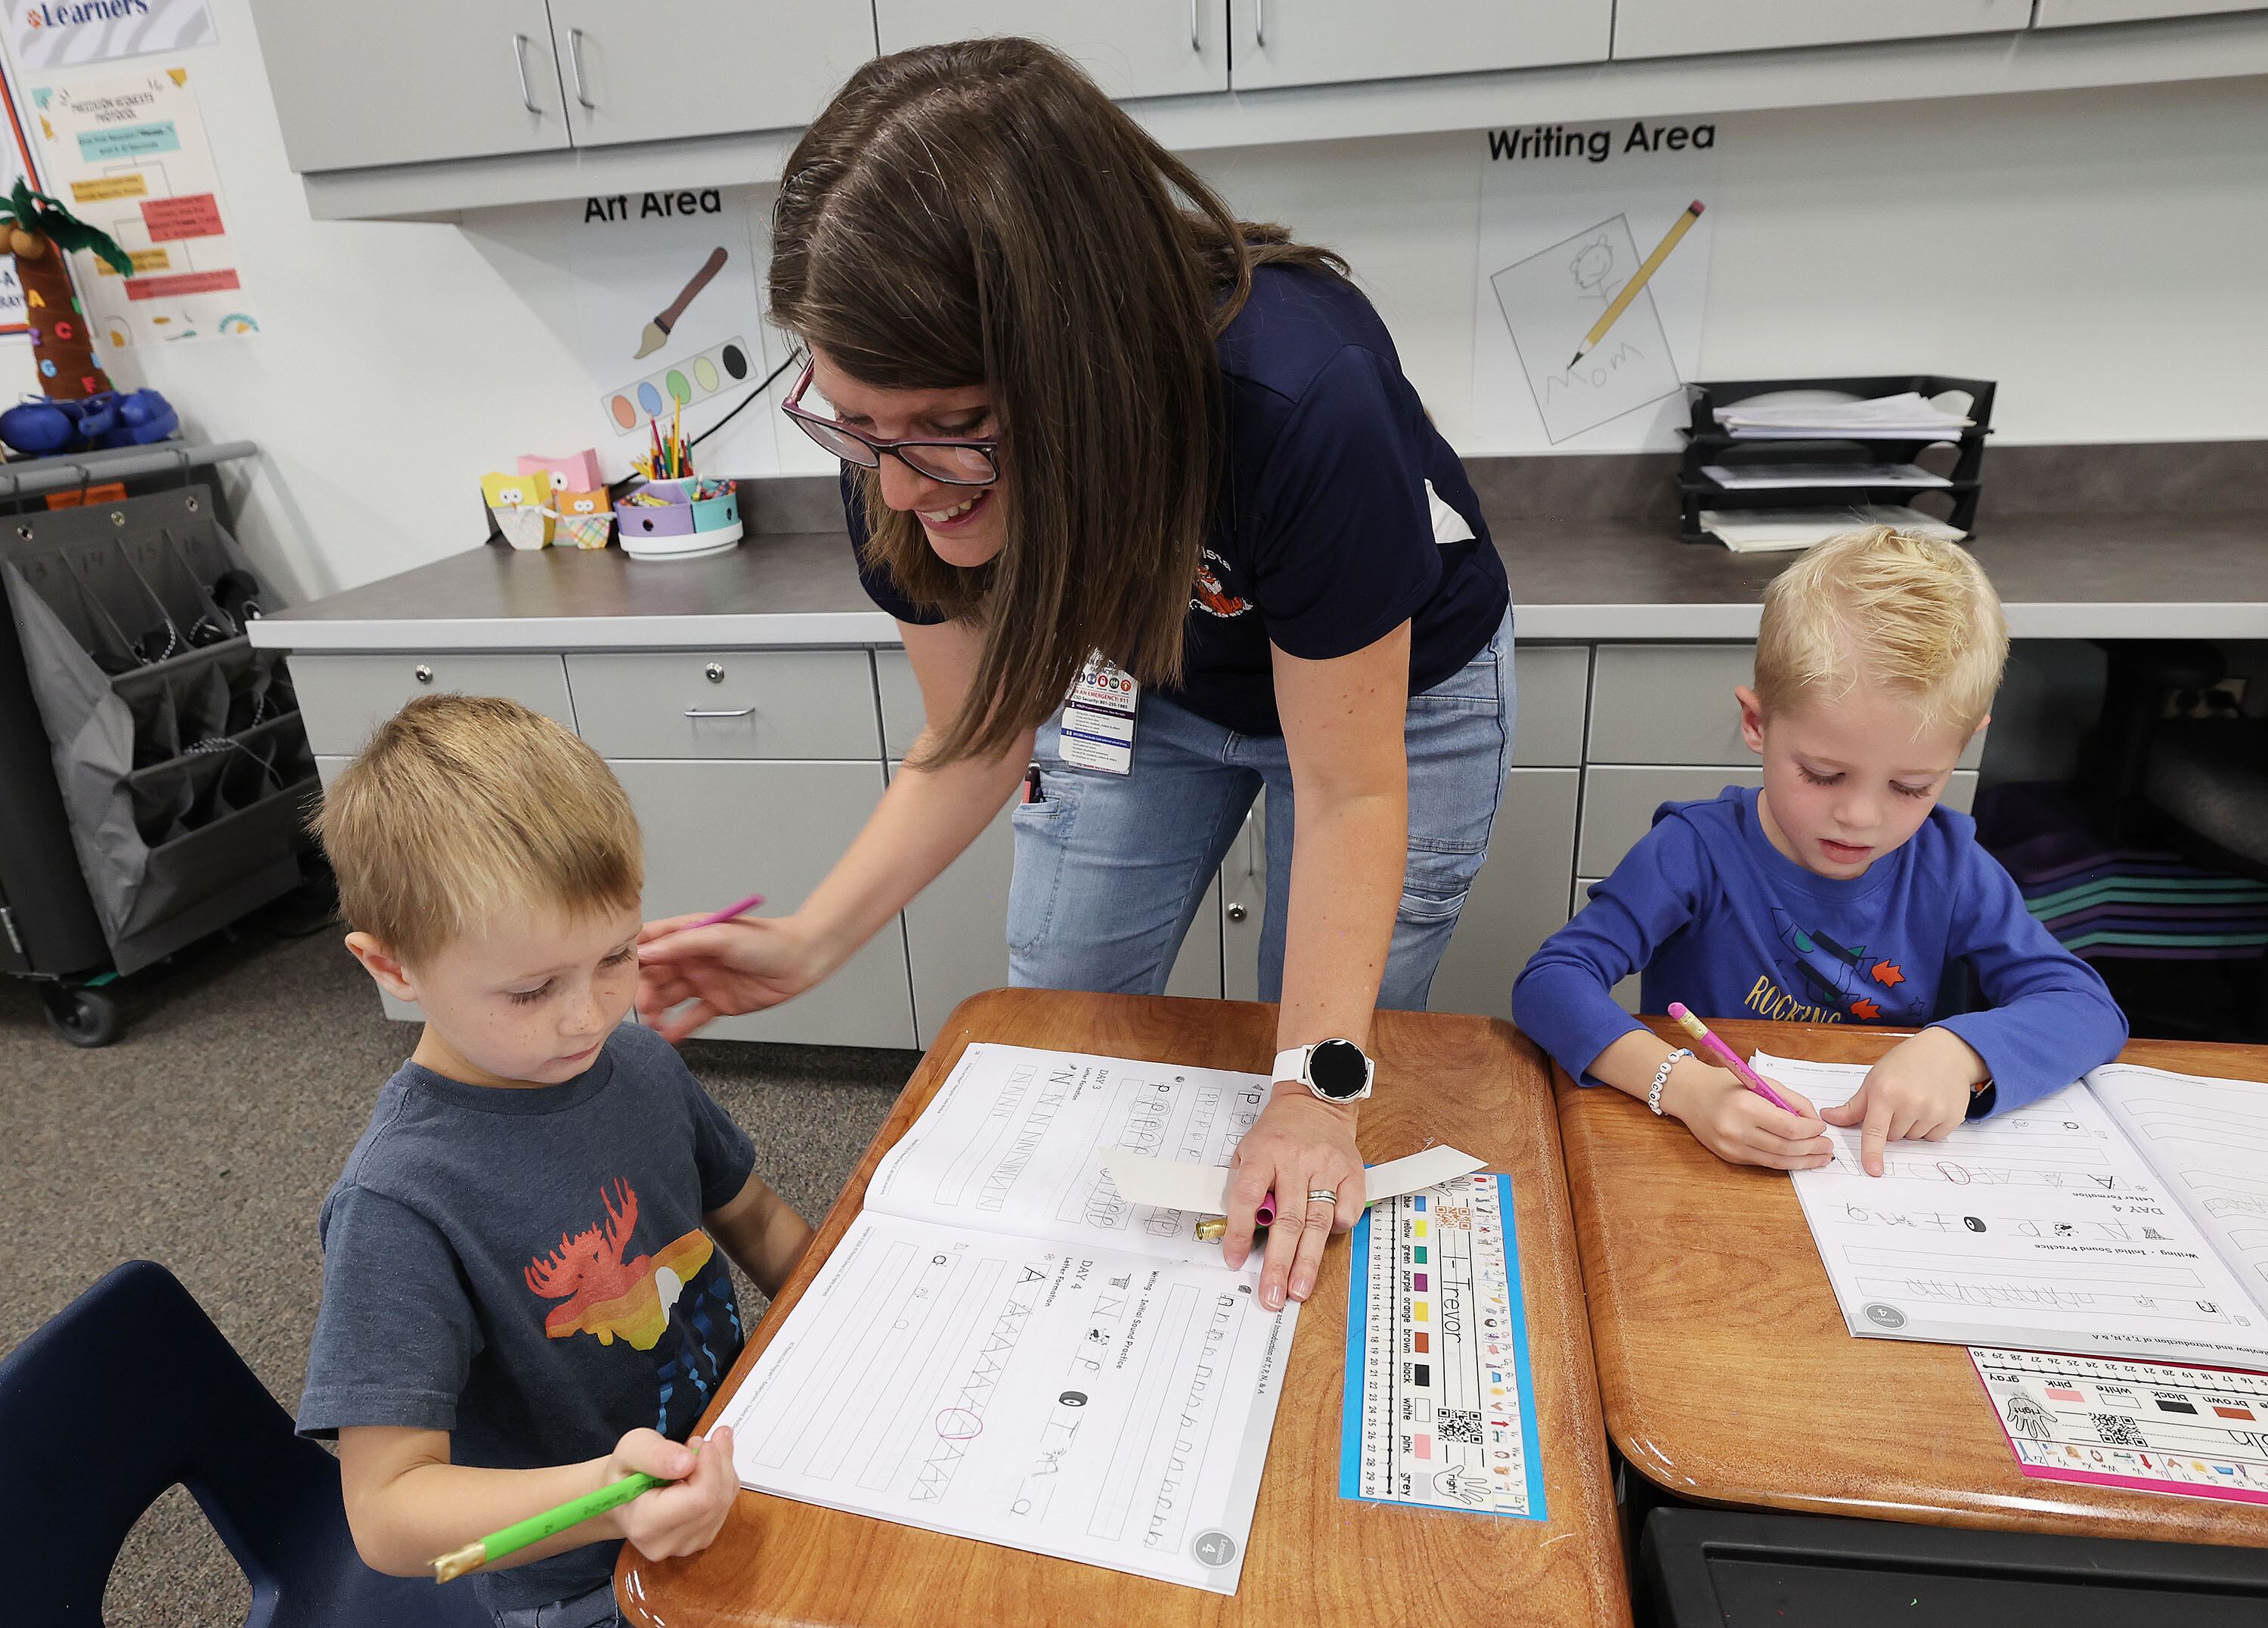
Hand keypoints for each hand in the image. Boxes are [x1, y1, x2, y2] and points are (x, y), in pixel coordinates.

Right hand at [602, 1426, 737, 1561]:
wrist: (623, 1498)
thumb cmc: (625, 1472)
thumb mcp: (631, 1449)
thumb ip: (655, 1453)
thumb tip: (688, 1462)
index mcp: (644, 1524)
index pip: (700, 1499)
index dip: (709, 1466)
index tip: (698, 1443)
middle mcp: (665, 1543)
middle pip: (716, 1501)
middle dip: (717, 1463)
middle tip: (698, 1441)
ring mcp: (685, 1545)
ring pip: (724, 1501)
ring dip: (721, 1469)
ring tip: (697, 1452)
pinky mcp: (700, 1540)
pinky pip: (725, 1506)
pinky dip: (721, 1481)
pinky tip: (702, 1470)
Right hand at [635, 914, 829, 1041]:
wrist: (802, 960)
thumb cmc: (766, 940)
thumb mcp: (721, 935)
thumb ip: (682, 944)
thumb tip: (644, 953)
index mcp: (689, 934)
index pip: (651, 943)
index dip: (632, 956)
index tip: (615, 972)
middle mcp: (692, 958)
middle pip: (656, 975)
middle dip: (643, 990)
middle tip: (640, 1005)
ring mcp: (703, 981)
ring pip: (670, 998)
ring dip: (657, 1011)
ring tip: (651, 1024)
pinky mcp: (717, 1003)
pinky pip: (691, 1017)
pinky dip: (678, 1028)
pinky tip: (666, 1037)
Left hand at [1220, 1088, 1363, 1310]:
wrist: (1316, 1102)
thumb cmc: (1278, 1132)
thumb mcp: (1248, 1149)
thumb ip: (1244, 1186)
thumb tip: (1239, 1232)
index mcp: (1265, 1153)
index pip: (1248, 1196)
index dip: (1239, 1231)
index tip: (1234, 1259)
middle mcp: (1297, 1161)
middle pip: (1287, 1219)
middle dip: (1279, 1263)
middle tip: (1273, 1294)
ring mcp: (1327, 1167)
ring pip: (1318, 1221)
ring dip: (1308, 1260)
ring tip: (1299, 1288)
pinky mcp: (1352, 1172)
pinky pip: (1347, 1210)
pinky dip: (1338, 1229)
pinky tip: (1326, 1242)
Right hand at [1660, 1061, 1830, 1170]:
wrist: (1689, 1094)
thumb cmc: (1725, 1083)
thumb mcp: (1760, 1081)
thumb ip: (1790, 1099)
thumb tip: (1814, 1120)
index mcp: (1746, 1107)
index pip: (1789, 1128)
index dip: (1811, 1131)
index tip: (1821, 1128)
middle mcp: (1737, 1130)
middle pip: (1786, 1147)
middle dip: (1812, 1149)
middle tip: (1827, 1147)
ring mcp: (1732, 1147)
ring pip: (1777, 1161)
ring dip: (1803, 1161)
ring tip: (1819, 1158)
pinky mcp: (1729, 1157)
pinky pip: (1763, 1162)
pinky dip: (1784, 1161)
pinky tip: (1797, 1158)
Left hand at [1820, 1027, 1983, 1175]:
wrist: (1945, 1051)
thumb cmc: (1905, 1063)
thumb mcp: (1874, 1079)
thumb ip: (1854, 1106)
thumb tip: (1829, 1118)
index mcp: (1886, 1093)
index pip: (1875, 1130)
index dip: (1872, 1152)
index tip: (1873, 1170)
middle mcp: (1911, 1103)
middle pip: (1893, 1138)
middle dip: (1891, 1125)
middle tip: (1899, 1102)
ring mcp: (1934, 1111)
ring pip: (1913, 1139)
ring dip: (1911, 1127)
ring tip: (1916, 1101)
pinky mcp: (1952, 1117)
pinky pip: (1933, 1138)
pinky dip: (1929, 1128)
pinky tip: (1931, 1106)